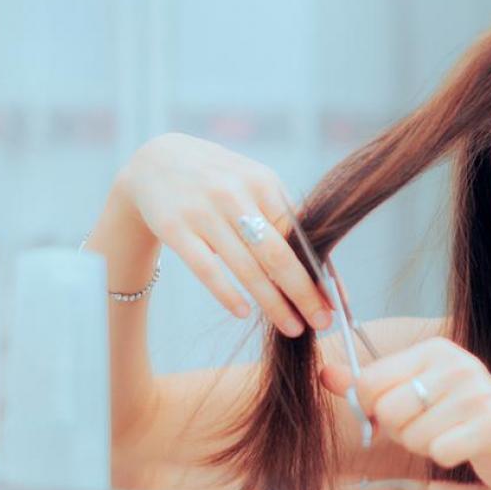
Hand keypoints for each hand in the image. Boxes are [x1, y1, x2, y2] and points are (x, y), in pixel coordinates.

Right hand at [114, 132, 331, 336]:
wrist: (156, 162)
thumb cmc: (219, 180)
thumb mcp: (253, 183)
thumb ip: (283, 216)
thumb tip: (322, 265)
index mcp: (262, 182)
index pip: (299, 235)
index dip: (318, 271)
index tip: (335, 301)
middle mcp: (233, 195)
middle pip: (276, 254)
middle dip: (303, 293)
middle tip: (321, 322)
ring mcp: (202, 212)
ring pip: (245, 267)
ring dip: (272, 303)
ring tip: (291, 326)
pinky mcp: (174, 229)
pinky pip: (205, 269)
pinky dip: (227, 293)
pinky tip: (244, 312)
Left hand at [320, 336, 490, 489]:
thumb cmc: (462, 426)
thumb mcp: (413, 399)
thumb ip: (369, 387)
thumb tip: (324, 373)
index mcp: (434, 350)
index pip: (368, 383)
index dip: (376, 412)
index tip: (402, 417)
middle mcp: (457, 363)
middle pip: (387, 411)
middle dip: (403, 433)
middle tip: (432, 432)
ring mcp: (478, 391)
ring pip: (412, 436)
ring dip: (427, 448)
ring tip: (453, 440)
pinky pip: (439, 451)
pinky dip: (448, 460)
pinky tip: (467, 452)